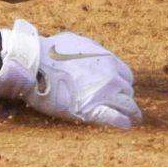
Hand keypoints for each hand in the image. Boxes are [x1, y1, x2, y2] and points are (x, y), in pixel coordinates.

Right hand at [0, 20, 139, 129]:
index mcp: (108, 60)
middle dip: (123, 96)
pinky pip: (116, 119)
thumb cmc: (50, 51)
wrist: (35, 63)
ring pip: (128, 106)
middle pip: (127, 91)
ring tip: (132, 118)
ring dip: (130, 112)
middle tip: (118, 103)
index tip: (116, 88)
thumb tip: (88, 52)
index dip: (121, 82)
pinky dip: (122, 122)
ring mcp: (105, 94)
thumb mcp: (75, 42)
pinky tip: (125, 124)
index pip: (125, 75)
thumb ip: (88, 50)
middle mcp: (111, 77)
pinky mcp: (93, 110)